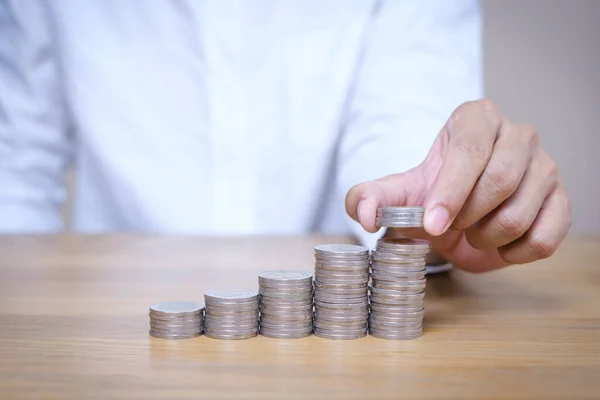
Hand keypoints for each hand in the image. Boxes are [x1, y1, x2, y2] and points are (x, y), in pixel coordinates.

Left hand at [345, 99, 570, 271]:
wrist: (459, 218)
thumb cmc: (431, 198)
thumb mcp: (396, 195)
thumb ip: (368, 198)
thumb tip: (365, 214)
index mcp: (476, 119)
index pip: (470, 150)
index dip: (450, 192)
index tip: (431, 223)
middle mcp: (518, 134)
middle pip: (500, 179)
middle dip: (467, 216)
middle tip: (450, 227)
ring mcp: (545, 166)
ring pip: (521, 212)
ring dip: (487, 237)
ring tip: (472, 232)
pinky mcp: (561, 200)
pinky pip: (545, 237)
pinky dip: (514, 253)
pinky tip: (498, 244)